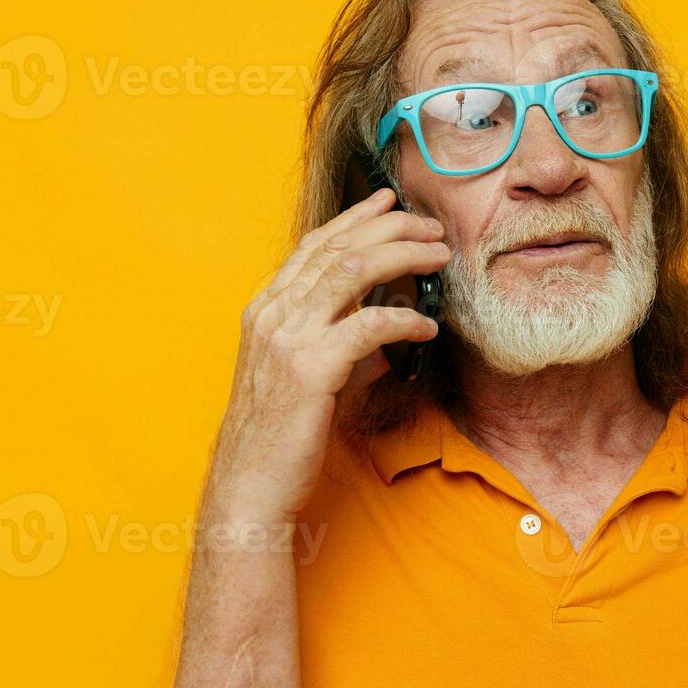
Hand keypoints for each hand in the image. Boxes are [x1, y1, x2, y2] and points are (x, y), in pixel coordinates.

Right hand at [206, 187, 449, 521]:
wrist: (249, 485)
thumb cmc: (280, 436)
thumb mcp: (309, 378)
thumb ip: (343, 348)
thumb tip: (386, 335)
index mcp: (266, 310)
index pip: (314, 246)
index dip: (355, 219)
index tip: (389, 202)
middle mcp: (272, 314)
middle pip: (338, 248)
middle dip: (390, 228)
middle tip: (430, 226)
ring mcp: (287, 338)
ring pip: (352, 272)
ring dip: (403, 257)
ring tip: (438, 257)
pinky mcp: (309, 369)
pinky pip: (368, 327)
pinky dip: (404, 320)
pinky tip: (427, 326)